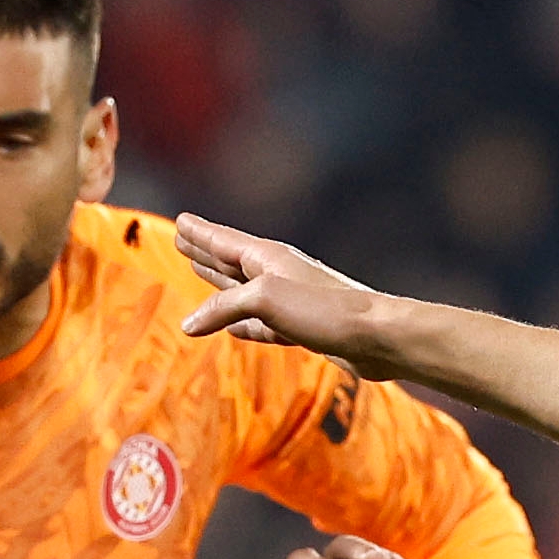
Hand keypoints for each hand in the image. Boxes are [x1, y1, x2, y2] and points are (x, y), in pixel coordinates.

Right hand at [174, 216, 400, 372]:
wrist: (377, 337)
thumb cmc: (326, 310)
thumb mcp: (265, 300)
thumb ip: (224, 307)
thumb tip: (189, 324)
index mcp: (266, 257)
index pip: (222, 240)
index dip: (199, 232)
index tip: (180, 221)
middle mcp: (277, 274)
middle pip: (229, 260)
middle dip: (205, 251)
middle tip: (183, 240)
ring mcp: (290, 301)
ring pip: (243, 291)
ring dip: (220, 285)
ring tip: (200, 273)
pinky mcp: (302, 328)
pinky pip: (262, 324)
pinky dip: (245, 325)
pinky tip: (235, 330)